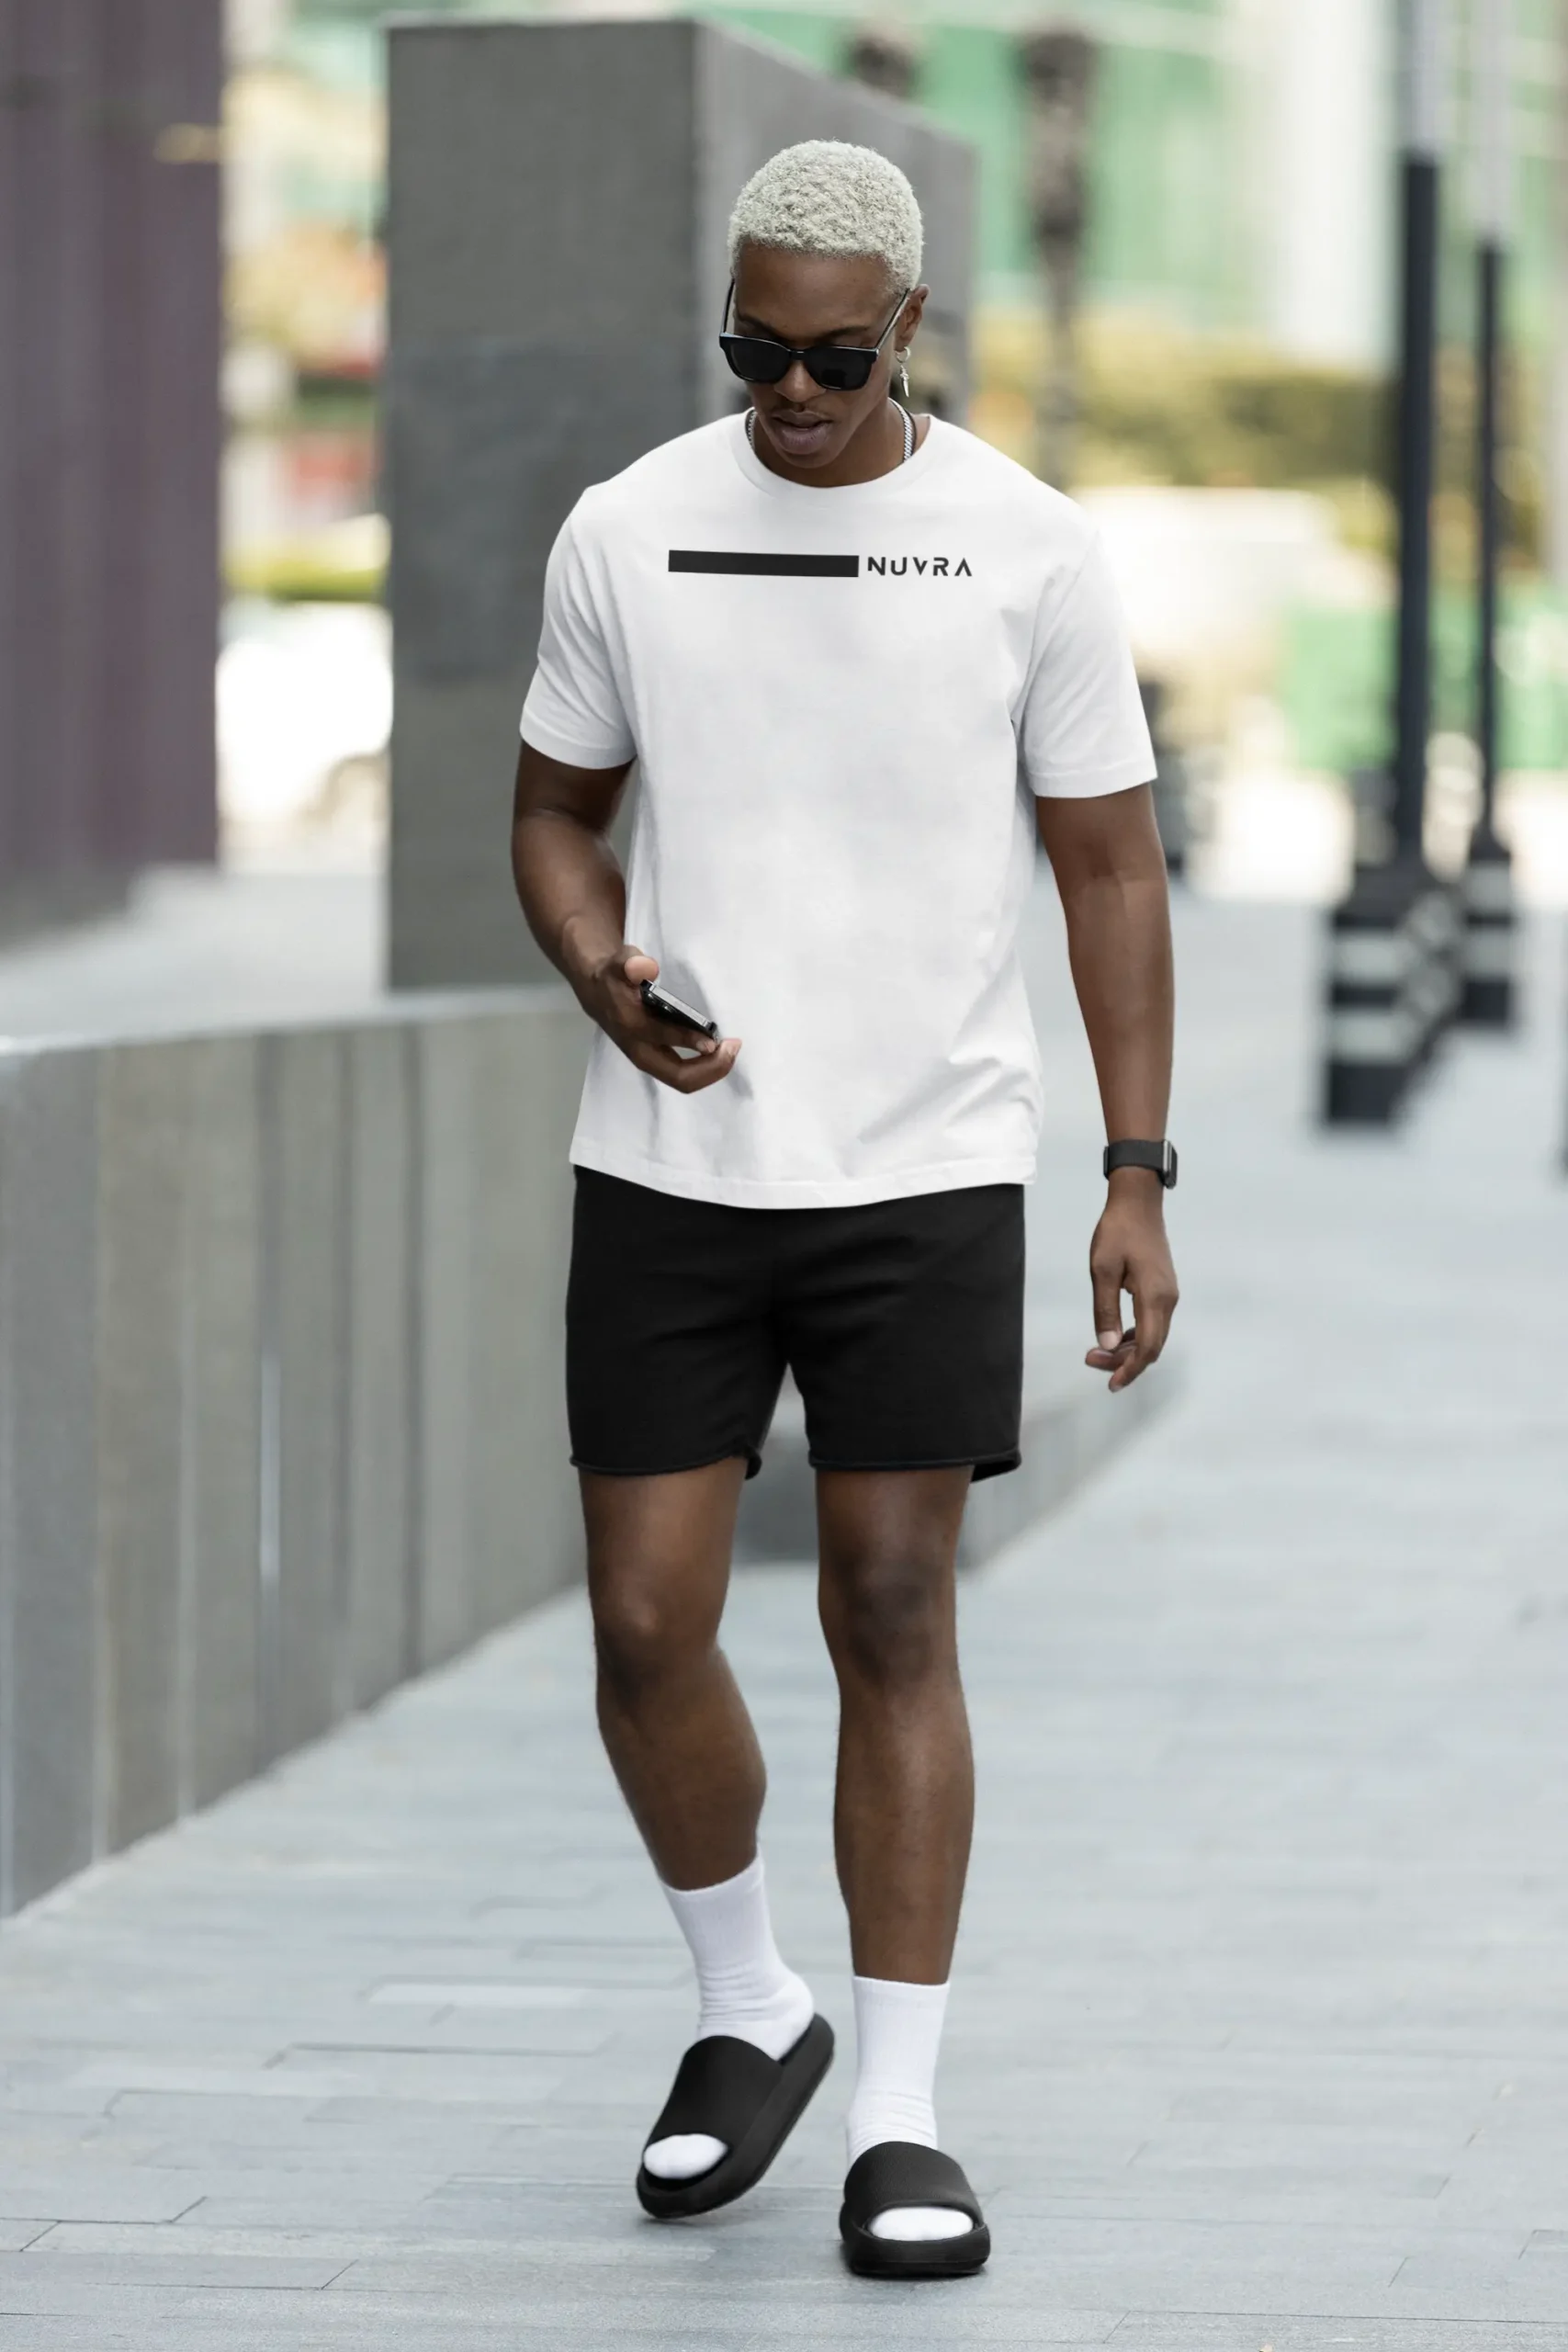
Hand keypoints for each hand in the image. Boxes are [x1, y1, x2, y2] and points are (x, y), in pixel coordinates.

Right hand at [576, 946, 740, 1093]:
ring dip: (713, 1071)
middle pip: (680, 1077)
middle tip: (734, 1047)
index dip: (689, 1040)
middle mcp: (641, 1051)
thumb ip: (631, 963)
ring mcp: (650, 1061)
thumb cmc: (615, 979)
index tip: (713, 1040)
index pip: (663, 1038)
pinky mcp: (659, 1062)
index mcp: (632, 1027)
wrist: (599, 994)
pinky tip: (722, 1053)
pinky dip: (707, 1070)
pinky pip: (686, 1076)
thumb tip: (648, 968)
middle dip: (711, 1067)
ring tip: (732, 1050)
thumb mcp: (619, 964)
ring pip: (685, 1081)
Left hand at [1085, 1172, 1178, 1391]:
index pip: (1147, 1348)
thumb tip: (1105, 1344)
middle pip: (1152, 1347)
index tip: (1110, 1383)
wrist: (1138, 1203)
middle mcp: (1168, 1301)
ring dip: (1128, 1349)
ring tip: (1097, 1350)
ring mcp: (1168, 1295)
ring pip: (1153, 1336)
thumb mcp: (1102, 1270)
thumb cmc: (1117, 1232)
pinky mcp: (1163, 1289)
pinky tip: (1113, 1334)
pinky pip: (1152, 1323)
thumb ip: (1105, 1309)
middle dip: (1124, 1361)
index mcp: (1155, 1298)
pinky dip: (1134, 1335)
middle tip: (1091, 1360)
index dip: (1130, 1369)